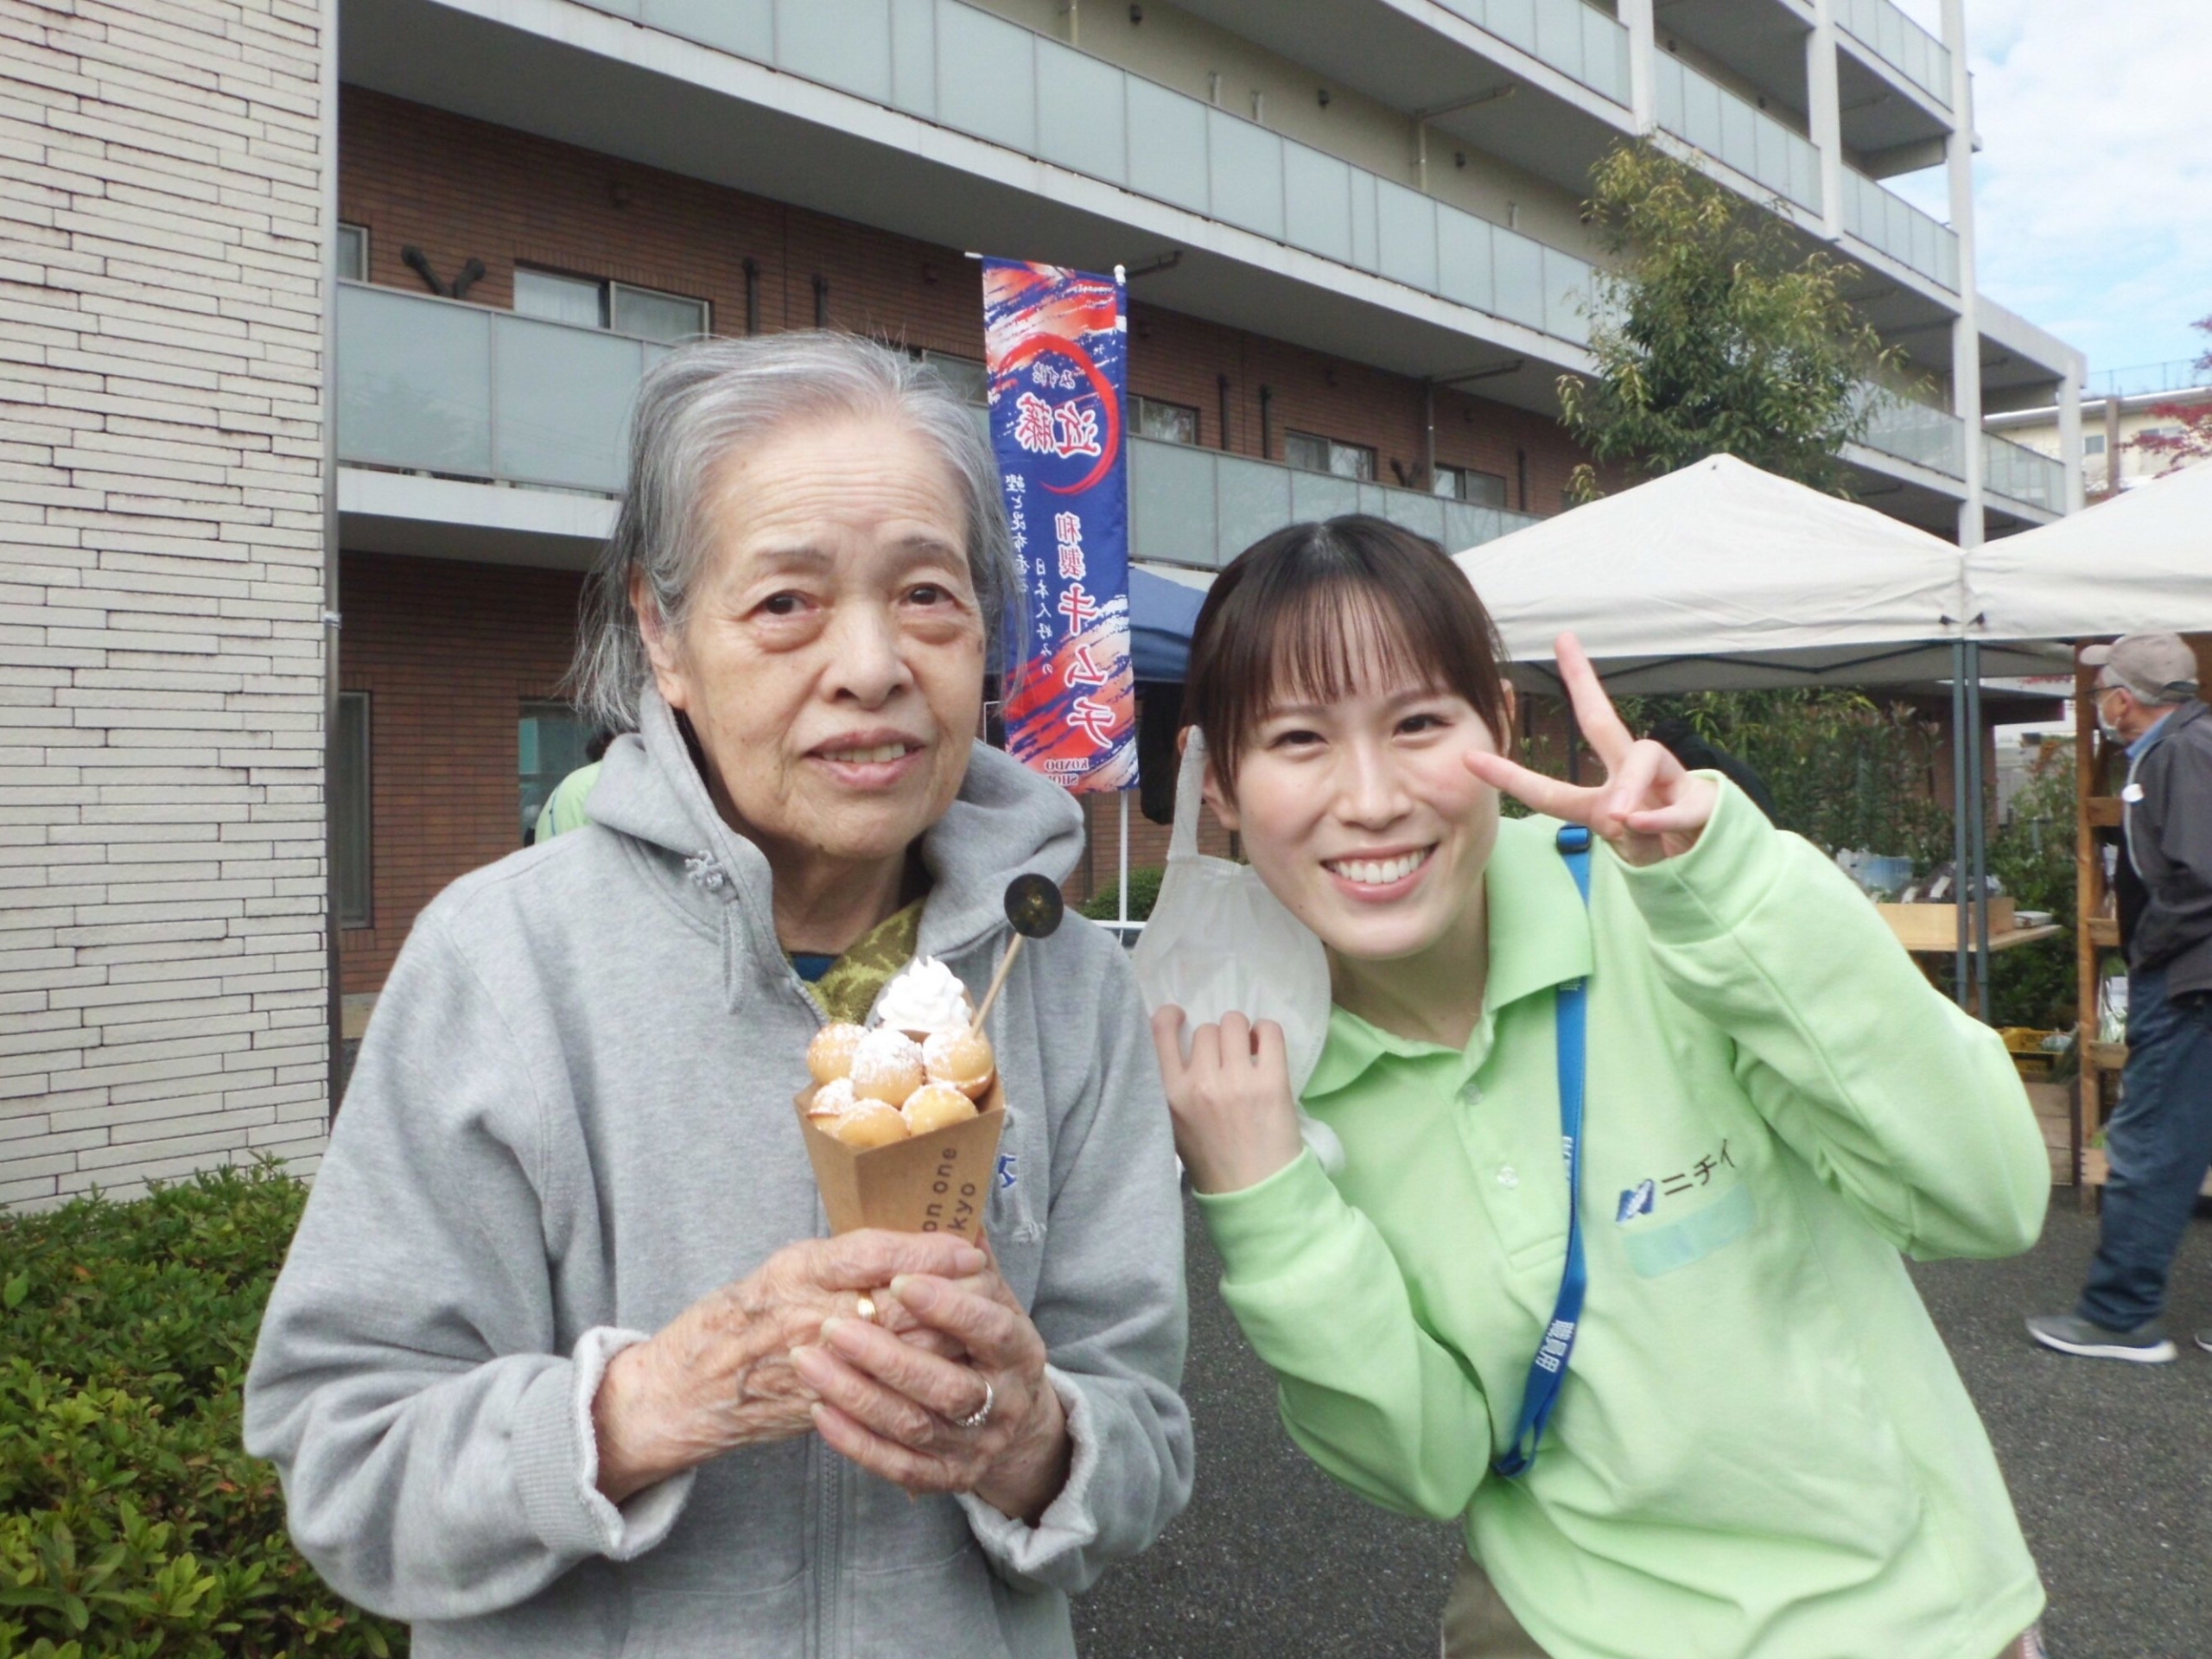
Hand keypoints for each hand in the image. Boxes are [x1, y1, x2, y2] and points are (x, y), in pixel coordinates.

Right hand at [592, 1229, 988, 1504]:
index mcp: (800, 1273)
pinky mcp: (824, 1405)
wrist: (691, 1388)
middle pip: (898, 1305)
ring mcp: (819, 1366)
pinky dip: (921, 1380)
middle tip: (991, 1285)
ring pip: (900, 1354)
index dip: (926, 1252)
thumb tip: (918, 1245)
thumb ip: (849, 1257)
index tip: (970, 1247)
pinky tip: (950, 1370)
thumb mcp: (790, 1267)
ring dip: (947, 1340)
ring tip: (982, 1327)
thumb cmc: (742, 1314)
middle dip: (951, 1296)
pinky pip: (883, 1394)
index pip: (873, 1255)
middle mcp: (809, 1317)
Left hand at [791, 1251, 1072, 1524]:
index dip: (948, 1307)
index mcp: (1021, 1350)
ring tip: (808, 1362)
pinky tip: (821, 1410)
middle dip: (888, 1357)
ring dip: (858, 1396)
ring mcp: (977, 1446)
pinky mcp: (946, 1478)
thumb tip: (957, 1221)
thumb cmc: (983, 1338)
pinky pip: (898, 1466)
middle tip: (832, 1327)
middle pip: (947, 1387)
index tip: (899, 1281)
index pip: (990, 1328)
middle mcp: (1005, 1403)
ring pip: (915, 1426)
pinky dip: (857, 1441)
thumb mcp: (989, 1296)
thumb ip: (965, 1262)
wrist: (1006, 1414)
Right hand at [1150, 1007, 1303, 1195]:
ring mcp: (1236, 1081)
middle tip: (1227, 1060)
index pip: (1158, 1035)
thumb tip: (1189, 1048)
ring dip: (1242, 1033)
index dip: (1169, 1017)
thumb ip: (1174, 1088)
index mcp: (1170, 1095)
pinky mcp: (1271, 1082)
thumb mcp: (1174, 1125)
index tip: (1180, 1016)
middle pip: (1206, 1030)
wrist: (1255, 1194)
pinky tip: (1265, 1049)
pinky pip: (1269, 1031)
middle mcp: (1199, 1083)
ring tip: (1249, 1053)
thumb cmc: (1213, 1161)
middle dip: (1217, 1040)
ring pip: (1234, 1024)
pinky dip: (1267, 1033)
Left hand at [1463, 632, 1716, 866]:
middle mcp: (1634, 777)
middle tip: (1563, 643)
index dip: (1510, 775)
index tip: (1469, 757)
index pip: (1550, 786)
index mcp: (1606, 793)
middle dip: (1582, 680)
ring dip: (1629, 788)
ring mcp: (1670, 783)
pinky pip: (1679, 803)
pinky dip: (1661, 816)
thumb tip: (1620, 817)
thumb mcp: (1628, 847)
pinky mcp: (1702, 800)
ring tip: (1619, 818)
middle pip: (1603, 722)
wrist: (1714, 863)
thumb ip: (1616, 830)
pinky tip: (1643, 823)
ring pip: (1646, 758)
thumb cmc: (1664, 847)